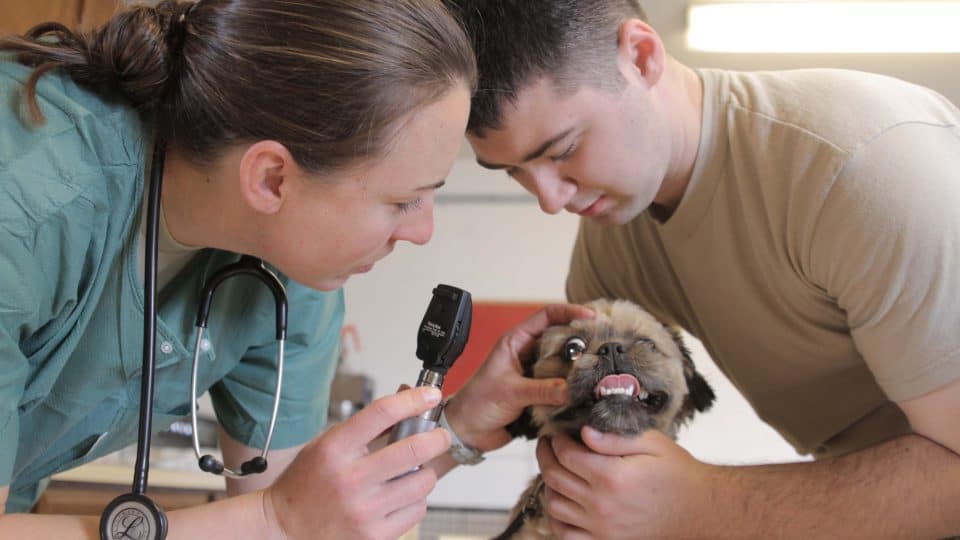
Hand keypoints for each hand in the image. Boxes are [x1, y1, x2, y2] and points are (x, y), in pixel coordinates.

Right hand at [264, 387, 450, 539]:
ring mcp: (364, 510)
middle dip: (437, 438)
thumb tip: (407, 404)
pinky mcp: (374, 536)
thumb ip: (365, 428)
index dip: (413, 399)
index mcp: (334, 449)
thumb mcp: (326, 445)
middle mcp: (350, 479)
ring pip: (422, 481)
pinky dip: (415, 500)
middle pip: (413, 449)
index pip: (382, 413)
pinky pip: (416, 510)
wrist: (284, 529)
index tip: (430, 395)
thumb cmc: (306, 484)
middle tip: (440, 436)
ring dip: (425, 472)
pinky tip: (400, 497)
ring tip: (413, 471)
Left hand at [443, 304, 594, 451]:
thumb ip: (541, 390)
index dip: (570, 312)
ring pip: (566, 365)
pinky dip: (575, 390)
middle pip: (563, 339)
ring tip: (601, 372)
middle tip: (604, 347)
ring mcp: (536, 374)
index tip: (591, 317)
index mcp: (517, 342)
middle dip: (583, 342)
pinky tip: (588, 393)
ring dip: (580, 369)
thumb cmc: (476, 404)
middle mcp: (529, 355)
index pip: (547, 316)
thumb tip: (572, 388)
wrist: (467, 432)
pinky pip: (563, 388)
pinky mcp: (541, 394)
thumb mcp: (510, 392)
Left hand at [537, 427, 716, 538]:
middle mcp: (602, 503)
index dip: (556, 441)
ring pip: (554, 504)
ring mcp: (601, 527)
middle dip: (545, 456)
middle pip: (554, 477)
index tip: (558, 434)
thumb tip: (583, 432)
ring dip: (549, 485)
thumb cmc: (677, 473)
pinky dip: (557, 519)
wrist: (698, 510)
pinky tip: (562, 502)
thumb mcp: (652, 444)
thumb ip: (614, 437)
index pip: (565, 454)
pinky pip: (566, 534)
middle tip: (547, 446)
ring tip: (555, 470)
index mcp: (611, 475)